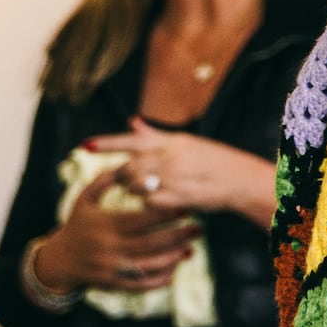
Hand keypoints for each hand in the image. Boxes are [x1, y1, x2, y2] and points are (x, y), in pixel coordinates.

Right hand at [31, 158, 200, 295]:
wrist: (59, 261)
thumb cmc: (77, 225)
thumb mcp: (84, 200)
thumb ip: (103, 181)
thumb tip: (127, 164)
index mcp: (105, 225)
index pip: (141, 219)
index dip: (165, 214)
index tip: (186, 208)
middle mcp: (109, 248)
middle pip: (151, 244)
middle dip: (177, 237)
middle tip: (199, 229)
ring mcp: (112, 268)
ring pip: (150, 266)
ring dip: (173, 258)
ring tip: (191, 249)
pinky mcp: (114, 285)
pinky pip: (142, 284)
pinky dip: (161, 279)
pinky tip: (175, 269)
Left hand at [85, 125, 278, 229]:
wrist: (242, 181)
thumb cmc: (216, 160)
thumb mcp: (186, 142)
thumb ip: (155, 135)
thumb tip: (132, 121)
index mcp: (170, 141)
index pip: (132, 140)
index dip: (107, 143)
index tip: (85, 145)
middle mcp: (169, 157)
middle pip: (129, 167)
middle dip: (121, 176)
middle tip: (121, 181)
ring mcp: (173, 178)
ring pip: (136, 185)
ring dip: (134, 190)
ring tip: (146, 190)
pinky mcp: (178, 198)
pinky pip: (150, 203)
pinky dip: (149, 204)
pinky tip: (159, 203)